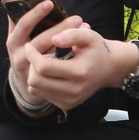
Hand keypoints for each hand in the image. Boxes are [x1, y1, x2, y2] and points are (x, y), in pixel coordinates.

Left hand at [6, 0, 138, 110]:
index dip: (32, 55)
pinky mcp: (66, 105)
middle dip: (31, 65)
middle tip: (37, 55)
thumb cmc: (96, 49)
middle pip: (36, 81)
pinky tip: (50, 74)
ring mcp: (70, 100)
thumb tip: (54, 39)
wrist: (109, 69)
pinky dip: (41, 84)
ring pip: (35, 90)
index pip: (43, 67)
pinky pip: (42, 95)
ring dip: (34, 75)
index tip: (29, 46)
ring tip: (44, 64)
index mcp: (79, 72)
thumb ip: (71, 34)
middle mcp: (74, 90)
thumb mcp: (88, 35)